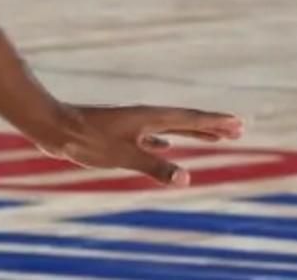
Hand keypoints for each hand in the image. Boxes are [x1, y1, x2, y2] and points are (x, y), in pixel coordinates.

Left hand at [37, 103, 244, 186]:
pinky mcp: (122, 132)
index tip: (238, 124)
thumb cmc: (90, 141)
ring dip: (193, 133)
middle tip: (238, 130)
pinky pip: (153, 135)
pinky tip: (167, 145)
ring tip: (213, 137)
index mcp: (152, 118)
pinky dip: (166, 140)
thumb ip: (155, 167)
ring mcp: (135, 123)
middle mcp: (147, 117)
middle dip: (212, 127)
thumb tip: (186, 178)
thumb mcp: (124, 156)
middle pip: (187, 121)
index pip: (192, 120)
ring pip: (172, 128)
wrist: (58, 128)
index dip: (216, 124)